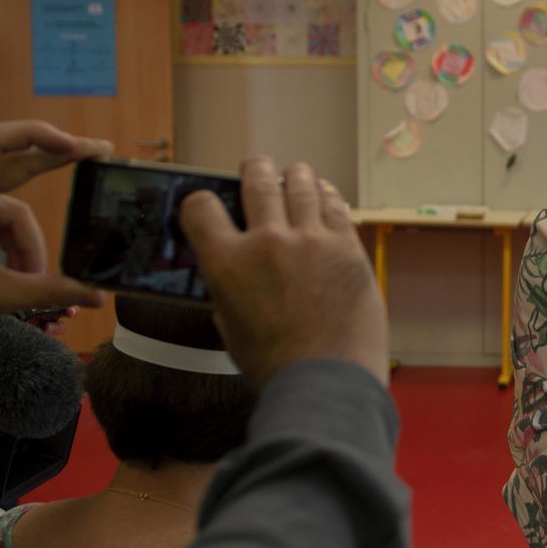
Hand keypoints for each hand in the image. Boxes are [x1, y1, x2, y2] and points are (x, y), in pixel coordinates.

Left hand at [0, 121, 110, 333]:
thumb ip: (49, 293)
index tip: (75, 147)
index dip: (37, 135)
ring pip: (14, 209)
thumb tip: (98, 295)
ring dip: (30, 242)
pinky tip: (23, 270)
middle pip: (15, 161)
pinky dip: (19, 245)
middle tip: (98, 155)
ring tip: (34, 275)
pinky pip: (5, 221)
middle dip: (56, 159)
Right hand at [179, 157, 387, 386]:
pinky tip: (325, 193)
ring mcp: (311, 240)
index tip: (207, 203)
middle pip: (256, 181)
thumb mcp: (231, 327)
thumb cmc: (275, 365)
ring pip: (299, 186)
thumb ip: (229, 290)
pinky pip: (335, 207)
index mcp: (226, 263)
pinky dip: (327, 196)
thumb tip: (234, 273)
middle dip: (254, 170)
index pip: (200, 207)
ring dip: (294, 176)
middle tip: (256, 168)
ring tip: (295, 173)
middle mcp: (266, 242)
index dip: (200, 201)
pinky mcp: (347, 247)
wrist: (326, 380)